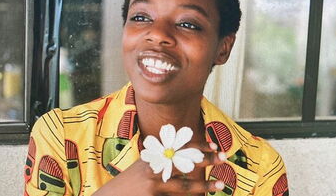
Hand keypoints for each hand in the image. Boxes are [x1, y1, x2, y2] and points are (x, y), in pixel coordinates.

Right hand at [92, 142, 226, 195]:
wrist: (111, 195)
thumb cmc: (131, 181)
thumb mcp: (146, 164)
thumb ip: (163, 159)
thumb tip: (187, 156)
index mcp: (155, 156)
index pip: (180, 146)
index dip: (199, 145)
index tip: (214, 145)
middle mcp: (155, 167)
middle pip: (185, 162)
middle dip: (206, 159)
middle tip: (223, 157)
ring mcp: (154, 184)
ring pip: (184, 186)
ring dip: (203, 186)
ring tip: (220, 185)